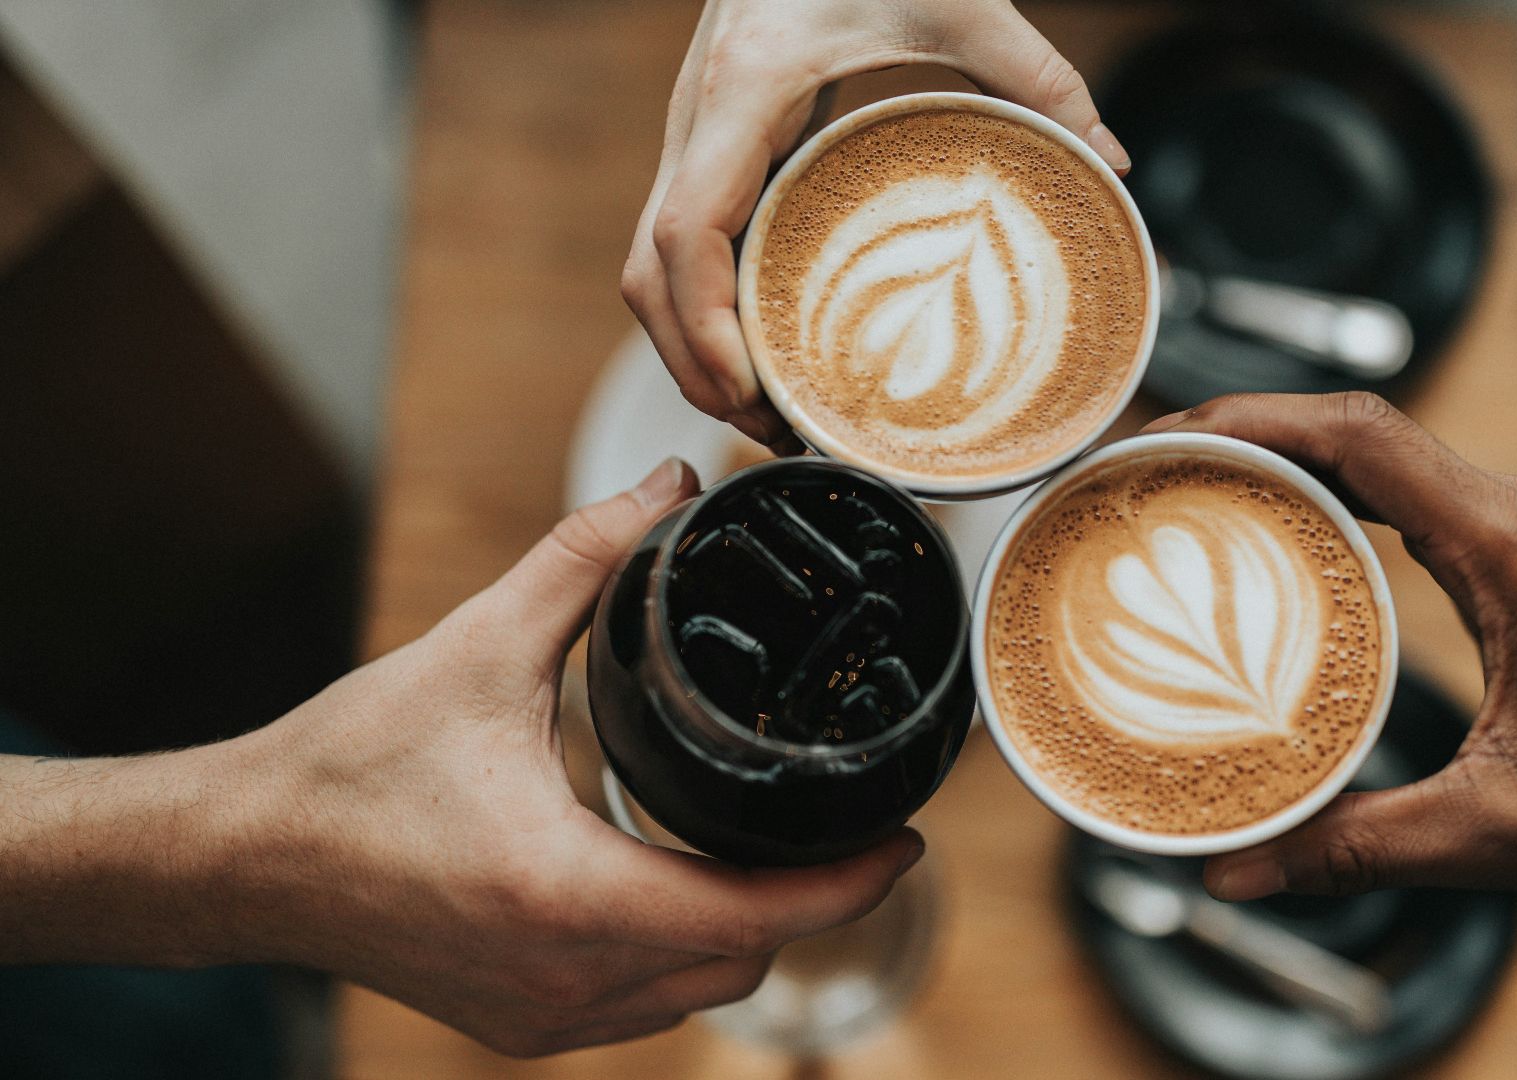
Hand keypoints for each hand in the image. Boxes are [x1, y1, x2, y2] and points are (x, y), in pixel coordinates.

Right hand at [0, 458, 922, 1057]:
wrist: (241, 858)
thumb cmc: (349, 766)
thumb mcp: (479, 647)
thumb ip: (585, 560)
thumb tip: (665, 486)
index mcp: (570, 895)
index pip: (758, 913)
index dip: (849, 881)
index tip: (905, 836)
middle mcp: (566, 978)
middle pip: (745, 959)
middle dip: (808, 898)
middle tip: (843, 823)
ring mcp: (541, 1015)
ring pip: (698, 991)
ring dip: (746, 928)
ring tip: (773, 846)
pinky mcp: (517, 1023)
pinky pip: (643, 1005)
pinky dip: (682, 953)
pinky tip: (678, 886)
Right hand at [623, 0, 1129, 444]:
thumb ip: (1036, 73)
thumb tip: (1110, 159)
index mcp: (742, 91)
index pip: (683, 234)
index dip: (703, 327)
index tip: (750, 389)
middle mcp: (697, 121)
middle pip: (649, 277)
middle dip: (696, 366)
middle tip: (772, 431)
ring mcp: (694, 136)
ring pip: (651, 270)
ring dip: (693, 349)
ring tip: (768, 412)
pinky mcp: (712, 147)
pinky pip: (681, 247)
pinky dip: (705, 310)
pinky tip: (763, 346)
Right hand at [1139, 394, 1516, 904]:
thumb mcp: (1495, 832)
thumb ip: (1357, 846)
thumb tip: (1237, 870)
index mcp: (1512, 550)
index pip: (1365, 436)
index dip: (1253, 420)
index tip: (1167, 436)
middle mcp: (1513, 516)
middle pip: (1354, 427)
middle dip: (1240, 430)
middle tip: (1143, 468)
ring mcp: (1512, 528)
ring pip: (1375, 451)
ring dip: (1278, 456)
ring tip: (1181, 488)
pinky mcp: (1507, 554)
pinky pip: (1398, 492)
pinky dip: (1323, 493)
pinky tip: (1264, 532)